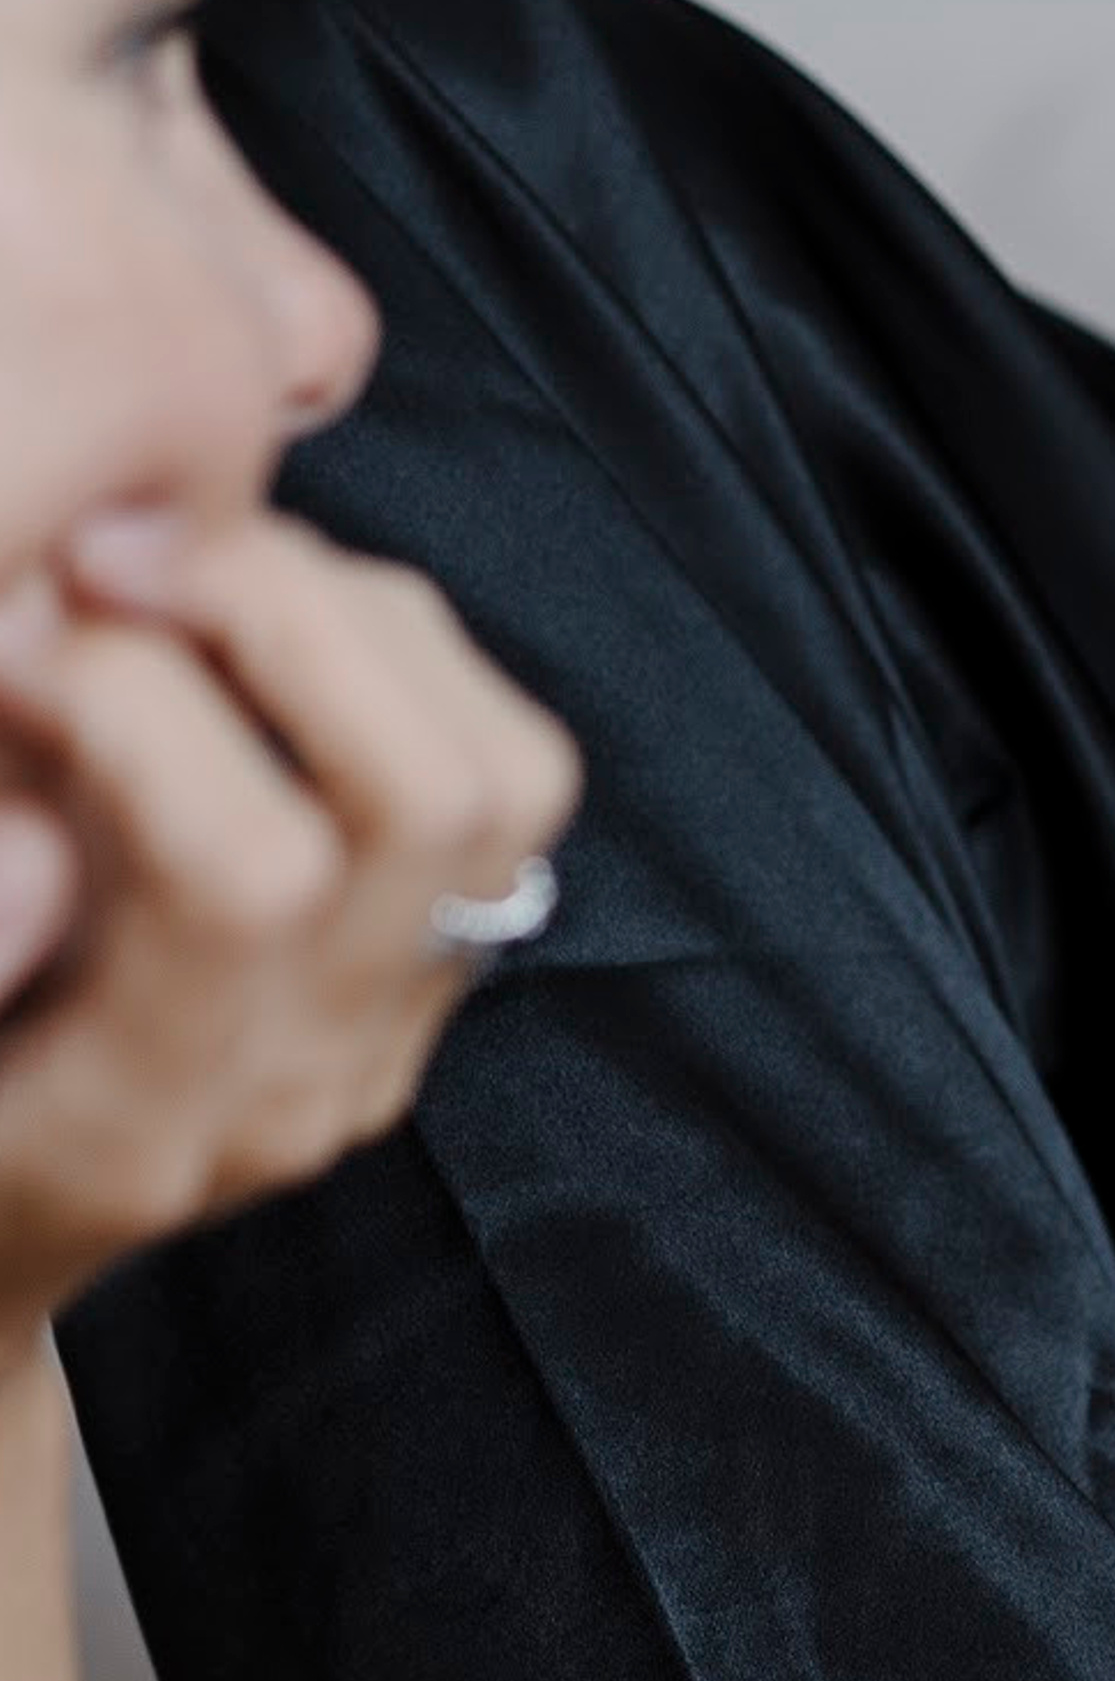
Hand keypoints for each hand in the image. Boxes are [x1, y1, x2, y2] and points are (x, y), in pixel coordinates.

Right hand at [0, 510, 577, 1351]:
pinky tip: (239, 644)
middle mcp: (301, 1088)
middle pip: (428, 798)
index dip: (132, 702)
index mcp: (133, 1125)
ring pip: (500, 775)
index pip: (248, 877)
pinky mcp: (424, 988)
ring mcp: (387, 1042)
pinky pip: (493, 784)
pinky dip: (385, 662)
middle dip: (279, 614)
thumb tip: (34, 663)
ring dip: (354, 622)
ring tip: (182, 581)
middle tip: (113, 556)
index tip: (12, 639)